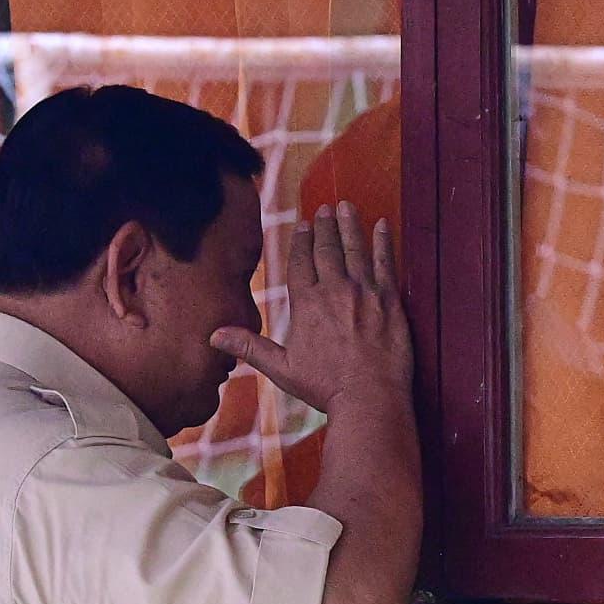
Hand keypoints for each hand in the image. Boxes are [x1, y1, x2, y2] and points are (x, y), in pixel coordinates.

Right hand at [212, 206, 412, 420]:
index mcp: (307, 304)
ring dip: (350, 225)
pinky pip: (386, 262)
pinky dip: (384, 241)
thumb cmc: (324, 387)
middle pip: (327, 249)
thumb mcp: (282, 368)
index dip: (301, 241)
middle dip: (325, 226)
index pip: (300, 262)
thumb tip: (214, 336)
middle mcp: (334, 291)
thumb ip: (250, 347)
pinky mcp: (389, 300)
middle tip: (325, 209)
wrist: (369, 397)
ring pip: (355, 249)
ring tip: (346, 206)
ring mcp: (364, 293)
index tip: (303, 224)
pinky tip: (384, 225)